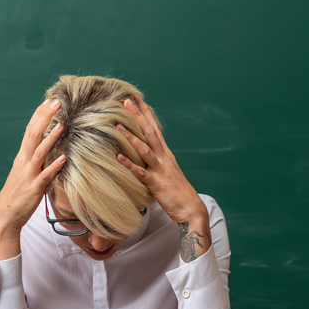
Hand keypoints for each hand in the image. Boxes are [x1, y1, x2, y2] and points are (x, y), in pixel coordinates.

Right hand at [0, 98, 65, 259]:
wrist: (5, 215)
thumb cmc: (17, 194)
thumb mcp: (24, 172)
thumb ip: (34, 159)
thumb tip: (46, 147)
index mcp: (22, 157)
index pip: (29, 130)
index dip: (39, 115)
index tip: (48, 100)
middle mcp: (24, 162)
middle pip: (33, 135)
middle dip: (44, 117)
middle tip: (56, 102)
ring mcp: (28, 175)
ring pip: (39, 152)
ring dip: (50, 138)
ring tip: (62, 125)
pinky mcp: (34, 188)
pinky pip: (45, 176)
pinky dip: (54, 167)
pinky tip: (63, 159)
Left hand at [117, 98, 210, 261]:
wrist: (191, 208)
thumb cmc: (177, 192)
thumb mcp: (167, 172)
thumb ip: (157, 162)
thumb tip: (145, 154)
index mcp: (166, 154)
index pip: (156, 129)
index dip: (147, 114)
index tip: (139, 100)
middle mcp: (164, 158)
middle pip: (150, 132)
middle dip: (139, 116)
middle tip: (127, 101)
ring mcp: (160, 169)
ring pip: (144, 149)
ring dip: (131, 137)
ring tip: (118, 125)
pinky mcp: (156, 183)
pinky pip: (140, 172)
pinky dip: (129, 164)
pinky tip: (118, 157)